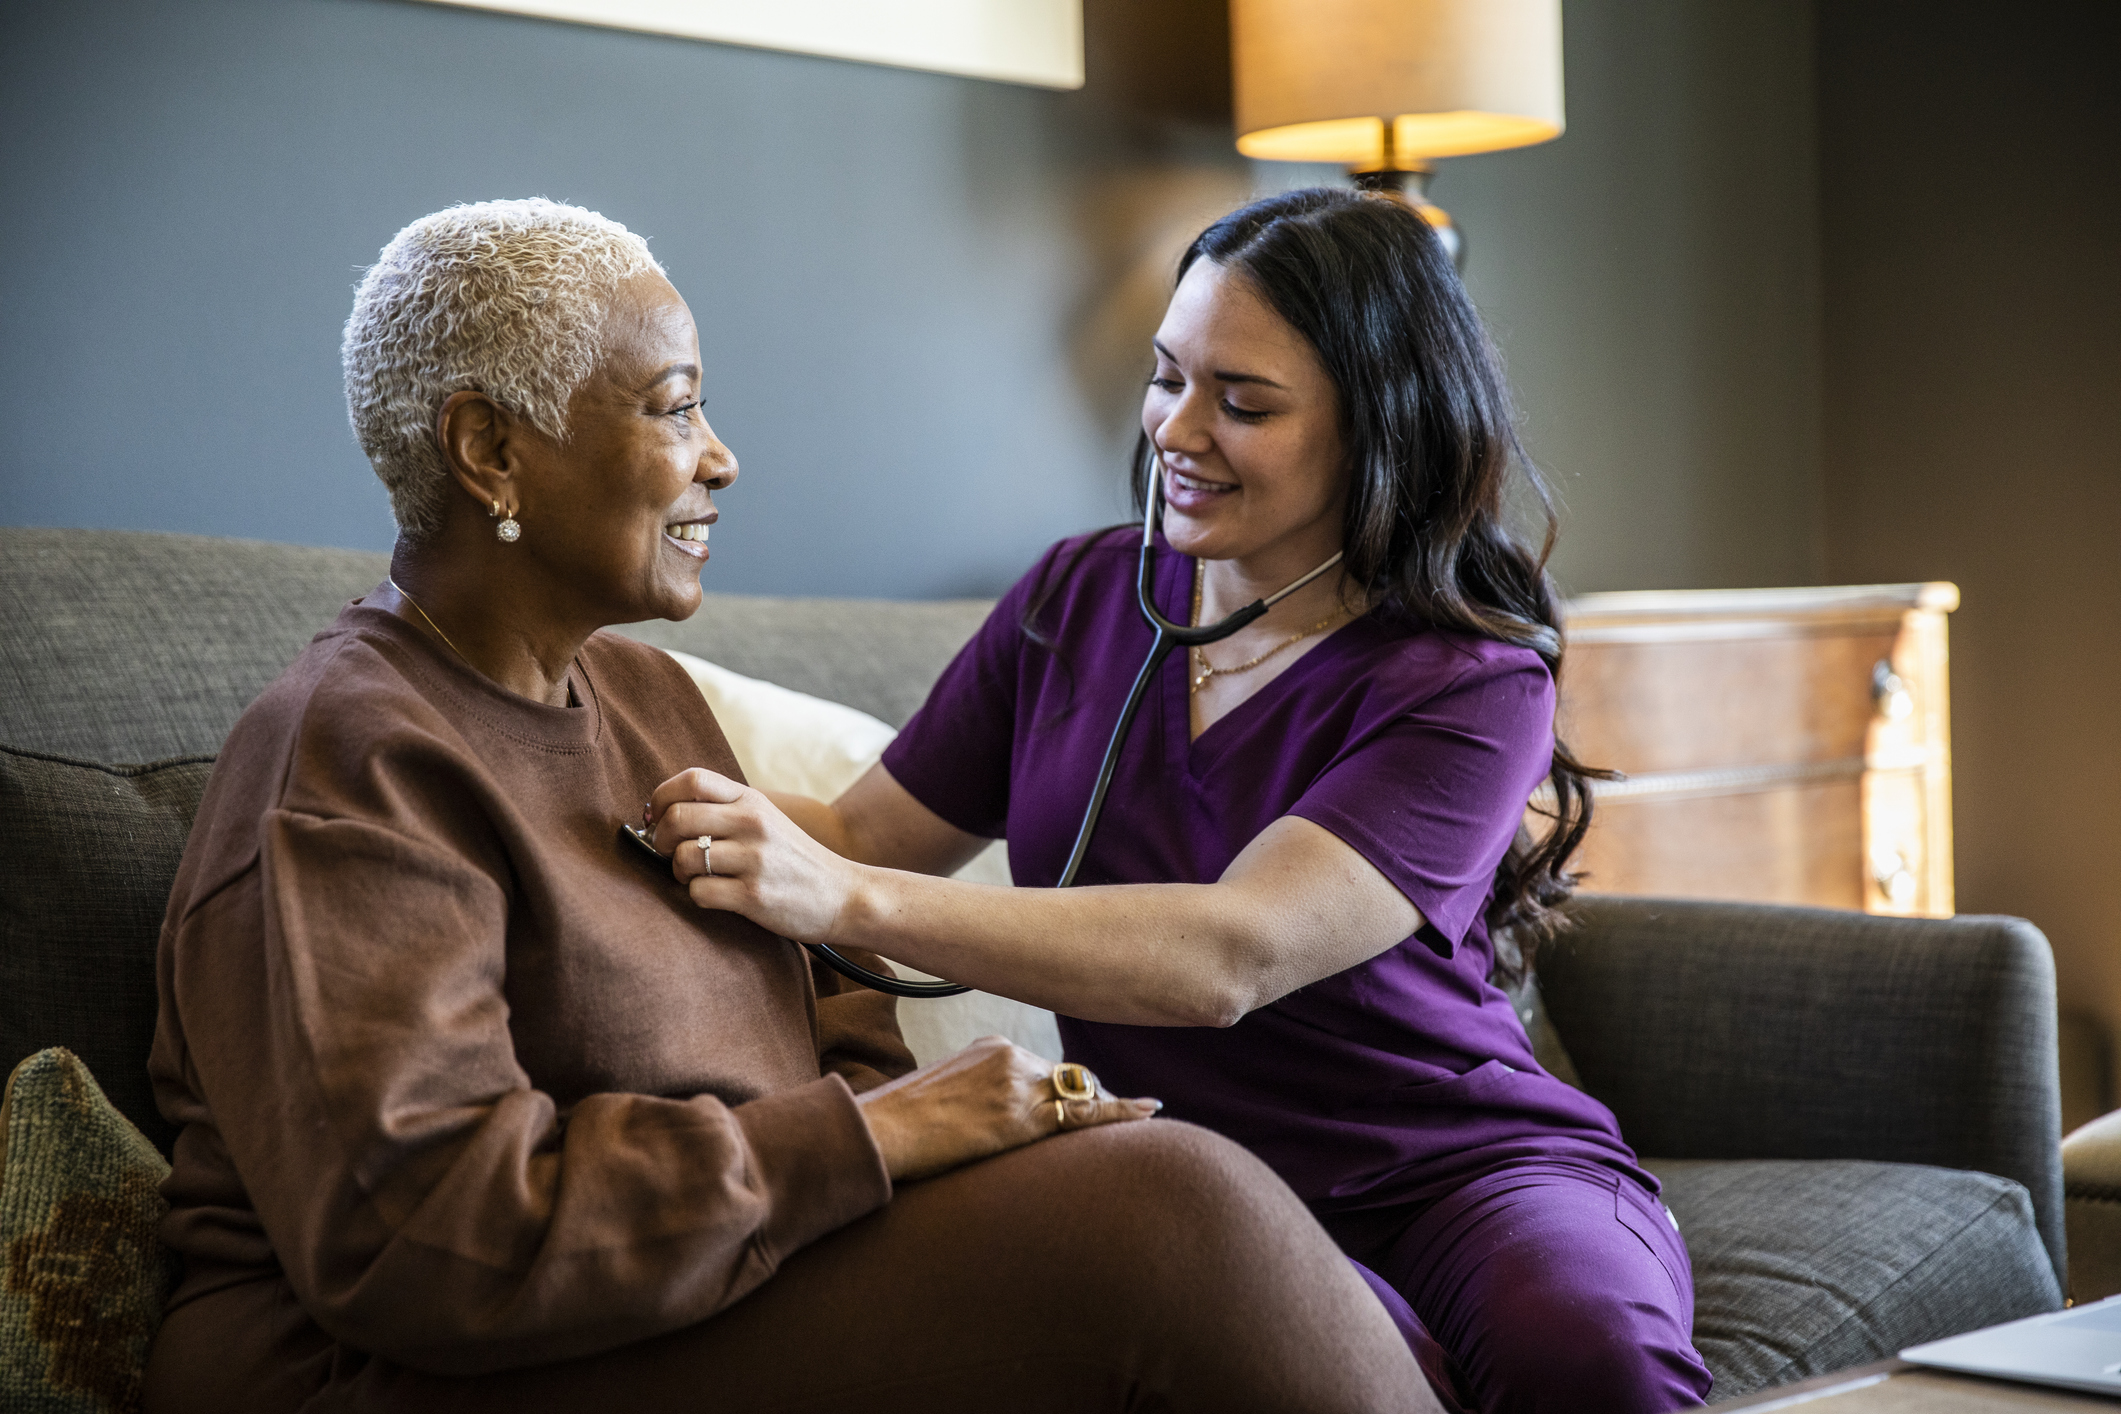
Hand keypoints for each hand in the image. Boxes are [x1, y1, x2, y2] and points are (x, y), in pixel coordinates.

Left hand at [649, 768, 860, 941]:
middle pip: (677, 817)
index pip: (692, 779)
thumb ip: (724, 810)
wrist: (843, 895)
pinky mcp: (754, 895)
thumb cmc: (794, 860)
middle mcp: (753, 823)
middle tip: (669, 852)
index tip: (656, 816)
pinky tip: (715, 895)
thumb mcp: (766, 819)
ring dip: (678, 872)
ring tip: (694, 877)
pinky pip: (699, 892)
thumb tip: (663, 813)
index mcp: (752, 799)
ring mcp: (754, 859)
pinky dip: (697, 896)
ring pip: (683, 858)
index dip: (661, 796)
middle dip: (660, 838)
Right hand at [855, 1036, 1161, 1183]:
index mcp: (991, 1045)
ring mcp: (1019, 1086)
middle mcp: (1010, 1056)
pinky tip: (1149, 1111)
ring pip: (1080, 1094)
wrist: (880, 1134)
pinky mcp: (1023, 1119)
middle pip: (1068, 1078)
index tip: (1083, 1096)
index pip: (1043, 1066)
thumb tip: (982, 1119)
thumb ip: (974, 1093)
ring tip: (1136, 1119)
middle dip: (1089, 1099)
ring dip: (1106, 1110)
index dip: (1066, 1088)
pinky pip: (1085, 1115)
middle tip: (1120, 1114)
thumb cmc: (898, 1123)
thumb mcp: (941, 1093)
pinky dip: (1121, 1112)